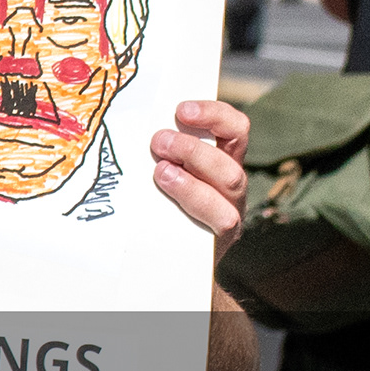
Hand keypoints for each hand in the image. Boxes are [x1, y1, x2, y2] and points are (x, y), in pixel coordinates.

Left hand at [150, 97, 250, 261]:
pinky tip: (168, 199)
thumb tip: (134, 124)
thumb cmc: (161, 205)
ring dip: (194, 178)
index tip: (181, 109)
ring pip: (230, 190)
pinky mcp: (220, 238)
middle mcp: (232, 186)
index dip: (214, 115)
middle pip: (230, 163)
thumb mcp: (165, 171)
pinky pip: (219, 222)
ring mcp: (229, 213)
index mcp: (224, 160)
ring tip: (161, 172)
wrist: (171, 261)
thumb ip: (163, 152)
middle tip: (159, 142)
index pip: (235, 129)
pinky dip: (194, 205)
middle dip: (193, 150)